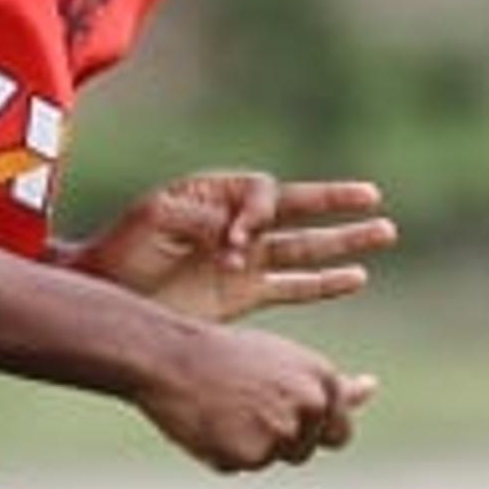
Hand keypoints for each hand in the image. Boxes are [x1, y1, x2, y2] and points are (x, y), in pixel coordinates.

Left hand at [70, 172, 395, 324]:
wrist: (103, 295)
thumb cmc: (121, 251)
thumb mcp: (155, 220)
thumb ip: (201, 218)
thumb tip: (242, 236)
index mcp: (216, 195)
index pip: (262, 192)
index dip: (259, 214)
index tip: (236, 244)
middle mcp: (237, 223)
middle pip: (297, 209)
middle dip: (334, 204)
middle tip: (372, 198)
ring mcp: (244, 261)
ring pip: (305, 247)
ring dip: (343, 242)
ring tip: (385, 233)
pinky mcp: (244, 296)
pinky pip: (294, 287)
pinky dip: (324, 284)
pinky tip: (357, 277)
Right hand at [134, 315, 378, 473]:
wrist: (170, 356)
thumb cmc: (227, 356)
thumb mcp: (285, 361)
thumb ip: (331, 385)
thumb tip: (370, 389)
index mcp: (323, 380)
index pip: (337, 433)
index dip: (305, 428)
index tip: (276, 408)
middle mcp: (310, 406)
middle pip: (302, 451)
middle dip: (275, 439)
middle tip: (240, 404)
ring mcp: (281, 432)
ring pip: (270, 460)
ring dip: (246, 446)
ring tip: (222, 410)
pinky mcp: (249, 455)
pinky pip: (239, 468)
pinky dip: (220, 455)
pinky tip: (207, 424)